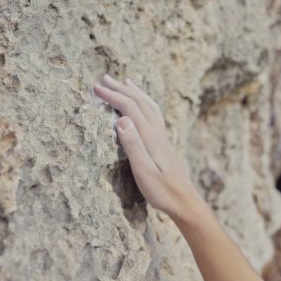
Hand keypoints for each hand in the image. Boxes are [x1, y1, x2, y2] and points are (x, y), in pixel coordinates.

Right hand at [93, 74, 200, 219]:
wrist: (184, 201)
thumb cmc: (162, 191)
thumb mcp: (143, 172)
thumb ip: (133, 145)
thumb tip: (122, 119)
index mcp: (150, 137)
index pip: (129, 108)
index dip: (113, 96)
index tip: (96, 88)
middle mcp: (158, 133)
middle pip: (139, 102)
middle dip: (121, 89)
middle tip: (104, 79)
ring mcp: (163, 137)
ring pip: (149, 106)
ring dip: (135, 92)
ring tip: (126, 82)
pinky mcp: (164, 143)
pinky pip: (154, 114)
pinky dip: (146, 102)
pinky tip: (143, 105)